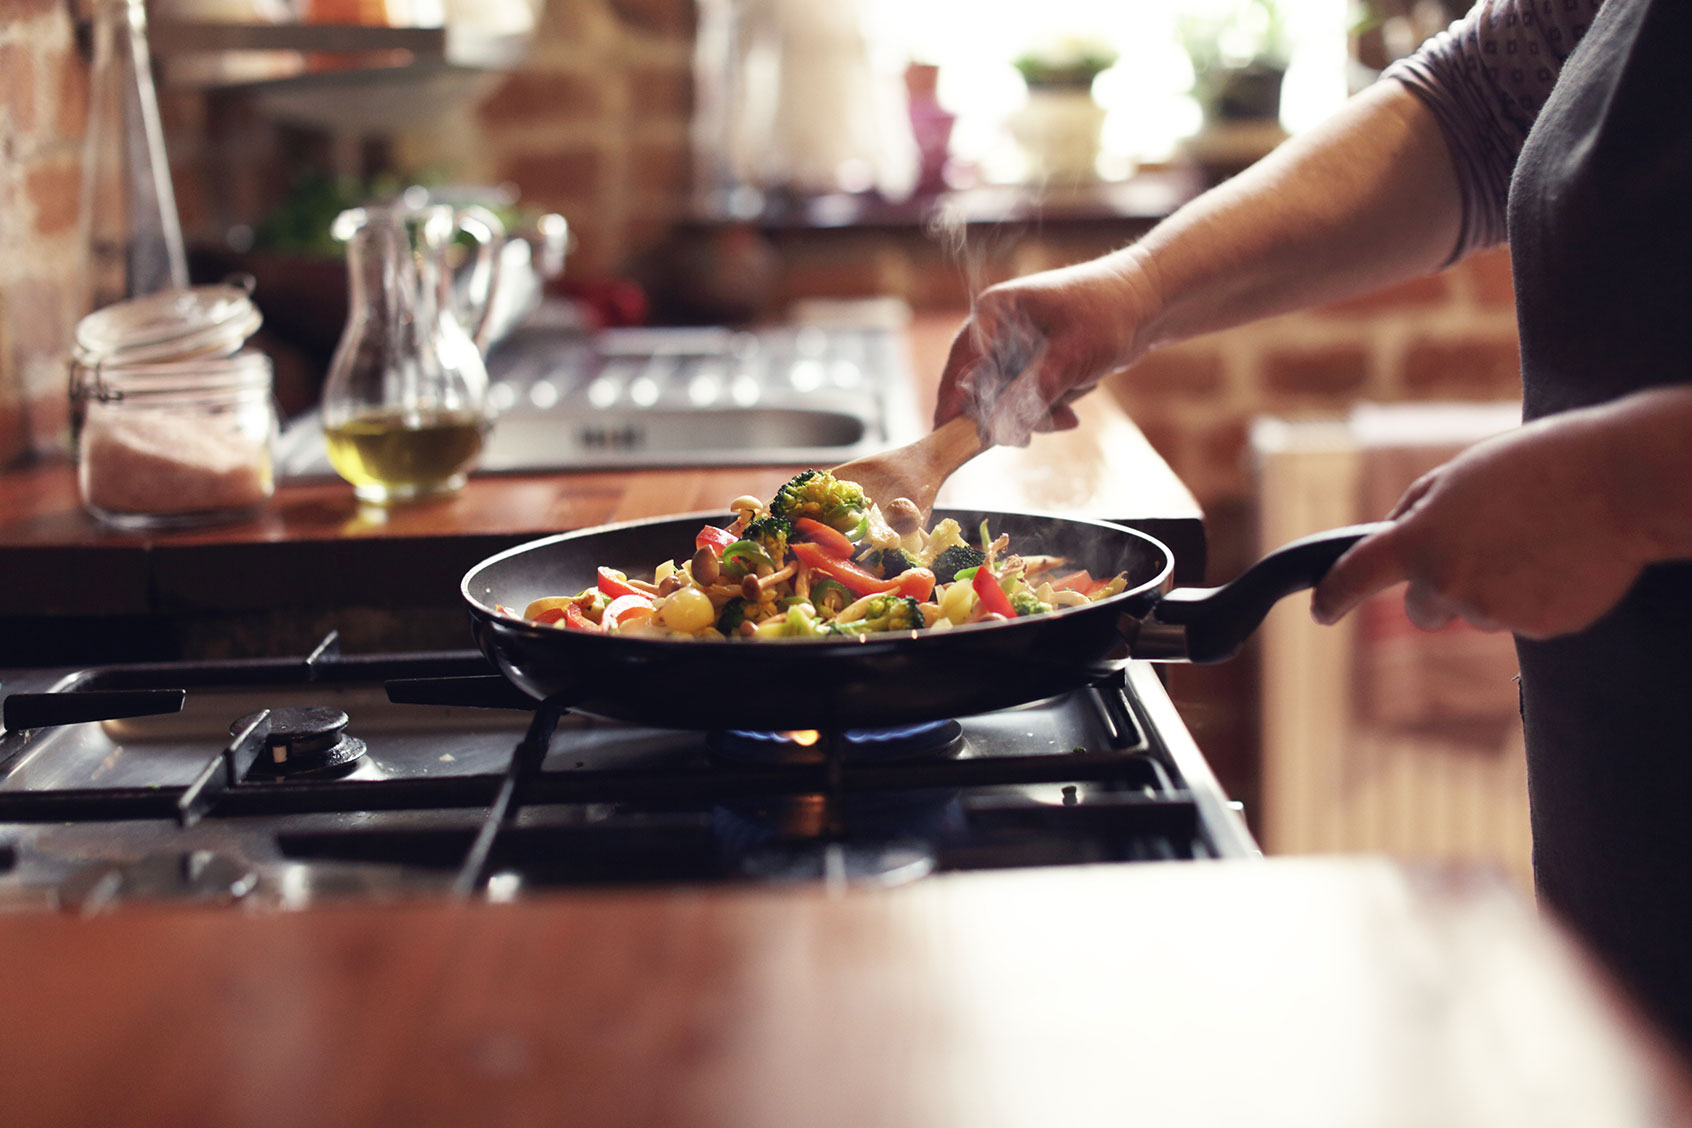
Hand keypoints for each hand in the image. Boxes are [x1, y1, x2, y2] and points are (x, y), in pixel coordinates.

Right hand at [934, 255, 1156, 446]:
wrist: (1150, 302)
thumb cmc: (1108, 315)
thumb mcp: (1067, 360)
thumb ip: (1029, 397)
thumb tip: (997, 432)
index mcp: (993, 313)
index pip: (959, 368)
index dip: (953, 407)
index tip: (946, 440)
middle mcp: (997, 327)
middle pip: (981, 389)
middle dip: (1009, 415)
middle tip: (1029, 438)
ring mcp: (1015, 344)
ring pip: (1006, 398)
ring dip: (1035, 414)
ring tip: (1069, 414)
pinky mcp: (1034, 359)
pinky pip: (1026, 396)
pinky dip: (1046, 407)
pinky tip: (1072, 408)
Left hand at [1311, 408, 1656, 638]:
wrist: (1620, 482)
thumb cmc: (1536, 466)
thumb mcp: (1456, 475)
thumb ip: (1416, 513)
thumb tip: (1391, 540)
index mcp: (1420, 541)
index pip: (1356, 576)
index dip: (1332, 597)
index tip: (1321, 611)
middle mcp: (1450, 584)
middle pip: (1423, 609)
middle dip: (1440, 586)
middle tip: (1483, 546)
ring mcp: (1496, 612)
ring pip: (1475, 612)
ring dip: (1493, 586)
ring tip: (1533, 539)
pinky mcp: (1540, 627)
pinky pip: (1520, 618)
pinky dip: (1533, 596)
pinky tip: (1558, 559)